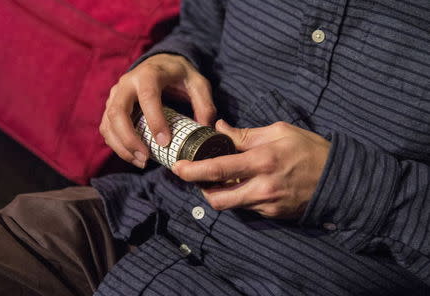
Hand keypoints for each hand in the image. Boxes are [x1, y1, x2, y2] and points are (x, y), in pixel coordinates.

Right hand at [100, 54, 215, 167]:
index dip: (154, 120)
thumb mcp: (198, 84)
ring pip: (108, 123)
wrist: (161, 64)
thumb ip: (204, 104)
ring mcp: (115, 94)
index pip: (147, 96)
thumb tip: (204, 128)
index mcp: (149, 73)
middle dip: (130, 139)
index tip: (164, 143)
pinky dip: (116, 145)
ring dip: (121, 146)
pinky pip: (107, 128)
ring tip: (141, 162)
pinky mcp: (111, 106)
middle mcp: (127, 83)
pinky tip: (133, 156)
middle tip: (146, 158)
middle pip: (118, 112)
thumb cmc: (180, 76)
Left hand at [172, 120, 330, 218]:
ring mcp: (267, 204)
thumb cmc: (310, 150)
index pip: (218, 169)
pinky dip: (239, 197)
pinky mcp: (273, 214)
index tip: (177, 167)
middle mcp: (262, 187)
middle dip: (201, 189)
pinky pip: (246, 208)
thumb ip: (246, 134)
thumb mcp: (280, 132)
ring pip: (230, 206)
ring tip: (220, 178)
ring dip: (219, 193)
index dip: (193, 171)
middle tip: (196, 177)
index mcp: (262, 161)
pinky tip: (245, 184)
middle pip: (218, 199)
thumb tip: (220, 129)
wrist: (340, 179)